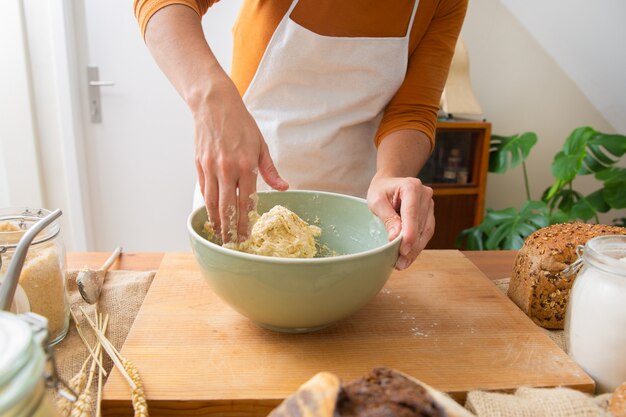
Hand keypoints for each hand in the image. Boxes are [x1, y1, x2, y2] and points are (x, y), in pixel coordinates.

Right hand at [193, 77, 287, 242]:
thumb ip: (270, 170)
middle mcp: (227, 168)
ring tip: (220, 236)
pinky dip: (206, 206)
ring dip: (216, 222)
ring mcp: (211, 167)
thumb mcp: (261, 145)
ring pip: (212, 202)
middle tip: (232, 245)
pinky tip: (210, 216)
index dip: (246, 221)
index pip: (246, 200)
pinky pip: (203, 190)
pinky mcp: (199, 165)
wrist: (214, 104)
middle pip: (227, 207)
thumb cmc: (241, 123)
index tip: (247, 236)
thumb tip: (283, 188)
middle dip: (230, 229)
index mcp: (246, 164)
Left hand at [367, 176, 434, 269]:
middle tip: (400, 263)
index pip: (412, 213)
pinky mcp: (429, 215)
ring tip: (403, 263)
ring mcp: (429, 205)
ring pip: (426, 231)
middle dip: (411, 246)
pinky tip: (409, 257)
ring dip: (415, 250)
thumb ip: (387, 218)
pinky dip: (417, 246)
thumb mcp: (376, 201)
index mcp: (411, 187)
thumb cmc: (381, 191)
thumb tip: (396, 237)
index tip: (404, 250)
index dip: (409, 233)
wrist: (388, 184)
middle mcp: (425, 194)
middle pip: (421, 225)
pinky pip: (426, 233)